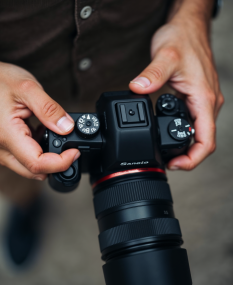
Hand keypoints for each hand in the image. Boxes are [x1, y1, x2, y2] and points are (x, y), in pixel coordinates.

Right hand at [0, 62, 79, 179]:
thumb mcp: (27, 88)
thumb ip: (49, 109)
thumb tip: (67, 128)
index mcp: (6, 135)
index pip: (37, 164)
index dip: (60, 163)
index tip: (75, 152)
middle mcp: (0, 149)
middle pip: (34, 171)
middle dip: (56, 163)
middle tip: (69, 147)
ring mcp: (0, 151)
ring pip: (28, 167)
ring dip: (46, 157)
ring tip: (49, 132)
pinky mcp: (2, 148)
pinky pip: (22, 159)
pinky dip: (36, 151)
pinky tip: (38, 133)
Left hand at [129, 18, 223, 169]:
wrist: (188, 28)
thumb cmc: (182, 39)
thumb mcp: (165, 56)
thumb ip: (152, 75)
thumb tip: (138, 90)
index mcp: (204, 99)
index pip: (207, 140)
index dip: (193, 159)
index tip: (175, 165)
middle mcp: (207, 103)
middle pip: (203, 141)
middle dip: (187, 157)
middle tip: (166, 162)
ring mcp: (202, 102)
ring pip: (199, 134)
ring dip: (185, 147)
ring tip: (166, 154)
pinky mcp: (195, 98)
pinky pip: (193, 123)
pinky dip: (182, 134)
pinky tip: (167, 134)